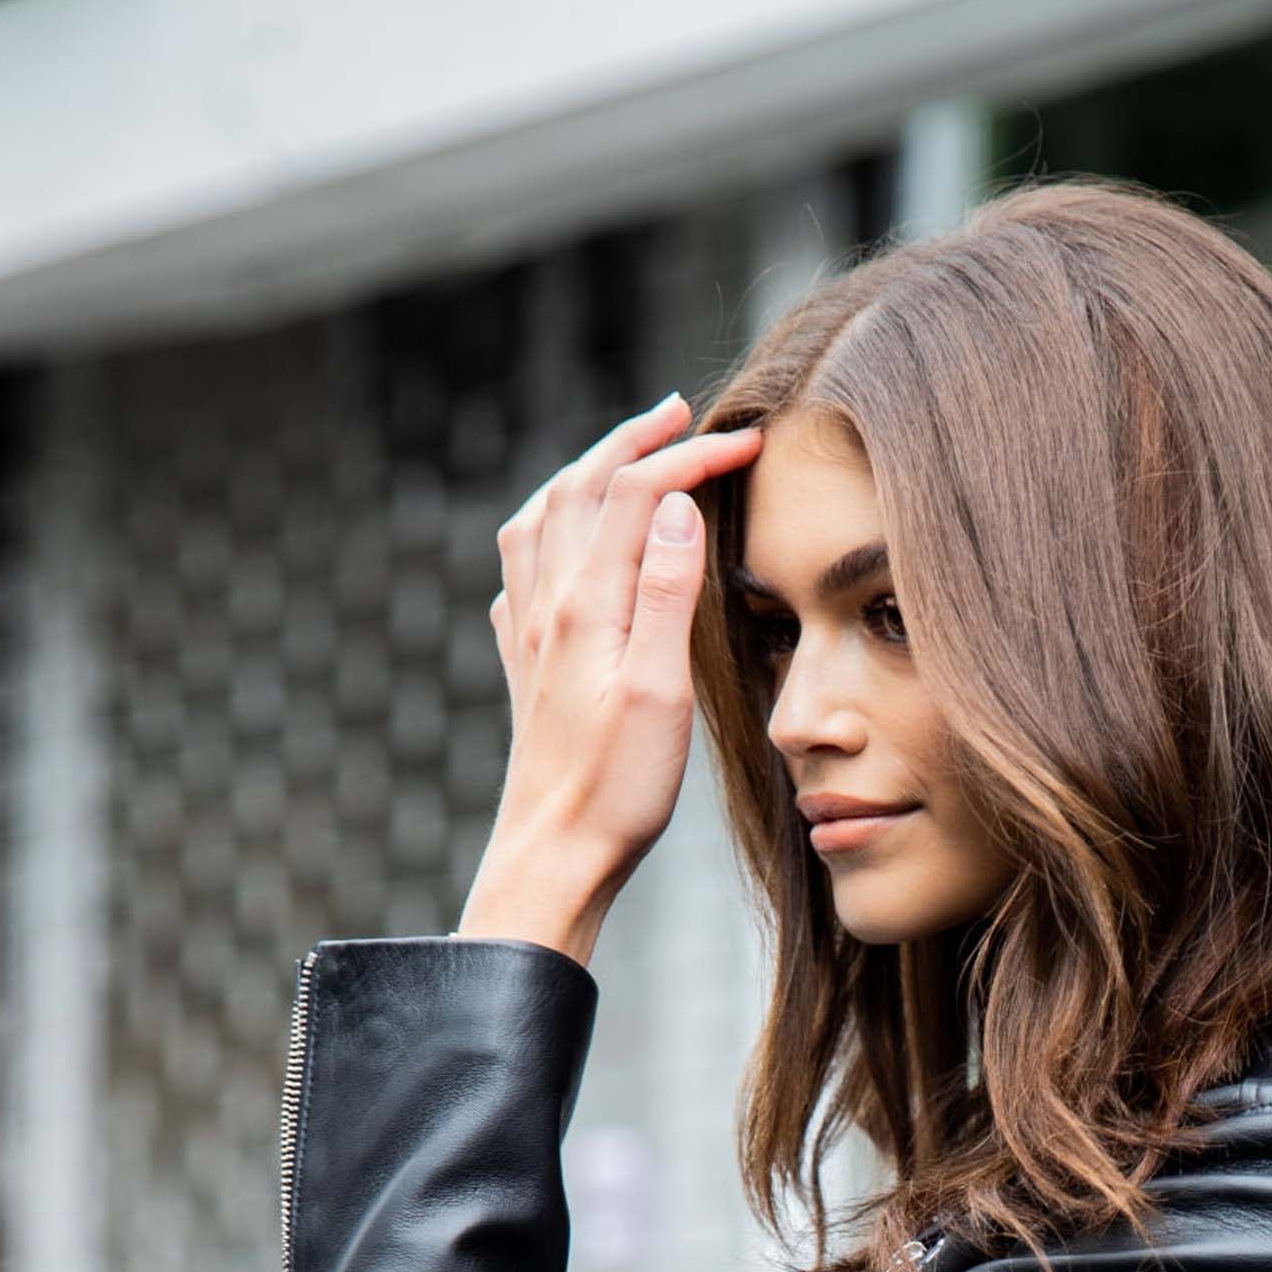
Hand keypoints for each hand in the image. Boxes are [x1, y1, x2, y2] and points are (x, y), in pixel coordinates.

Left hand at [458, 395, 762, 962]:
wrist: (552, 857)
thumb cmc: (615, 789)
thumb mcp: (660, 692)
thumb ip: (664, 593)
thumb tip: (674, 505)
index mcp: (586, 605)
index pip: (637, 494)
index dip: (692, 458)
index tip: (747, 444)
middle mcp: (547, 606)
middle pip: (580, 487)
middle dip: (632, 441)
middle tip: (680, 415)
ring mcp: (529, 633)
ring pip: (543, 518)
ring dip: (584, 472)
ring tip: (622, 456)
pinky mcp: (525, 665)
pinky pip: (523, 569)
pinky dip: (548, 529)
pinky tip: (560, 546)